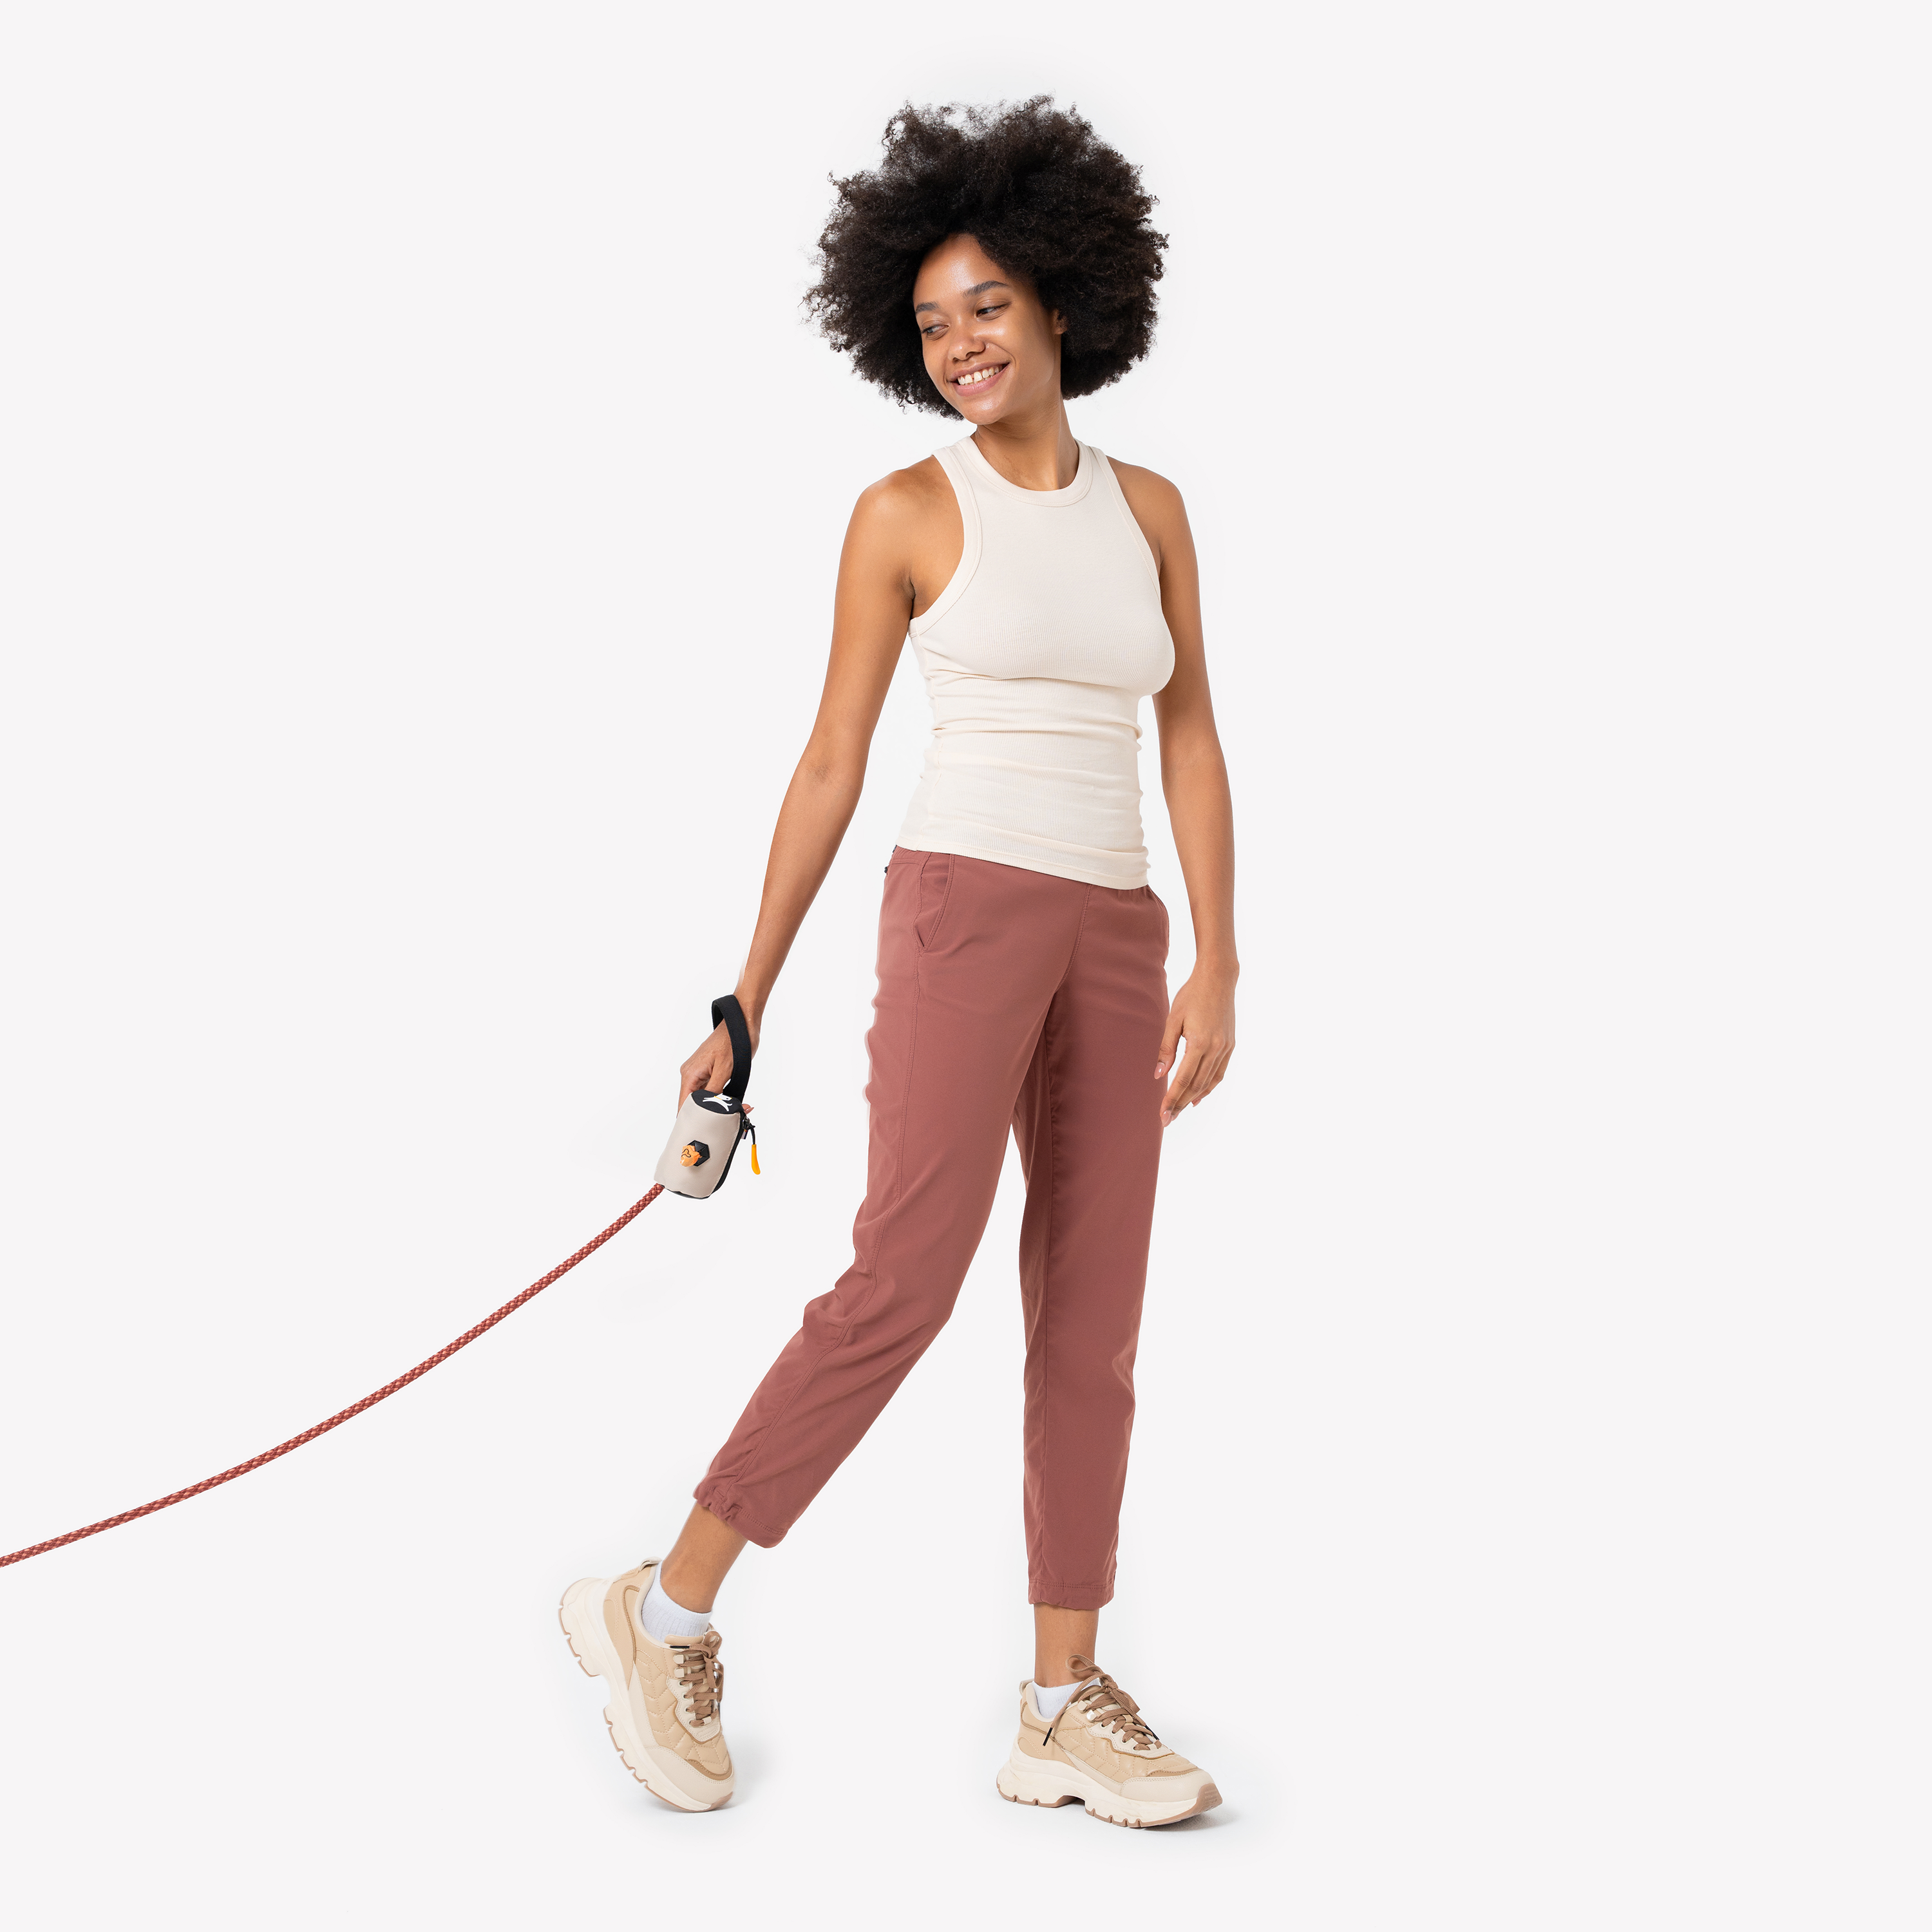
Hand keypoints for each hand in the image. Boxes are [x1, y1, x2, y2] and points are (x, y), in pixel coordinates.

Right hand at [677, 1011, 760, 1111]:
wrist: (741, 1024)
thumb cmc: (733, 1041)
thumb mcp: (725, 1070)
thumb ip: (713, 1092)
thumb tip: (708, 1110)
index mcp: (690, 1074)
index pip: (684, 1105)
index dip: (692, 1119)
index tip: (703, 1130)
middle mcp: (690, 1074)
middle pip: (694, 1103)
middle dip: (710, 1113)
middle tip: (732, 1117)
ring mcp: (698, 1073)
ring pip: (703, 1097)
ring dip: (718, 1105)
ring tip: (739, 1108)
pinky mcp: (708, 1071)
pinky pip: (710, 1089)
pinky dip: (720, 1096)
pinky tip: (735, 1100)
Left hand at [1154, 972, 1234, 1125]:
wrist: (1219, 978)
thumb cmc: (1192, 995)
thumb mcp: (1173, 1019)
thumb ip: (1166, 1048)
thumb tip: (1159, 1075)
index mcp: (1199, 1042)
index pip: (1183, 1079)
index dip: (1172, 1099)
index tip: (1163, 1114)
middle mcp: (1216, 1048)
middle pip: (1196, 1085)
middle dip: (1180, 1104)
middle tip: (1167, 1119)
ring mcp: (1226, 1048)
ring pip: (1209, 1082)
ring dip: (1194, 1098)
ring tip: (1180, 1111)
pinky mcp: (1231, 1045)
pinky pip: (1220, 1073)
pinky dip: (1209, 1087)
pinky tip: (1199, 1096)